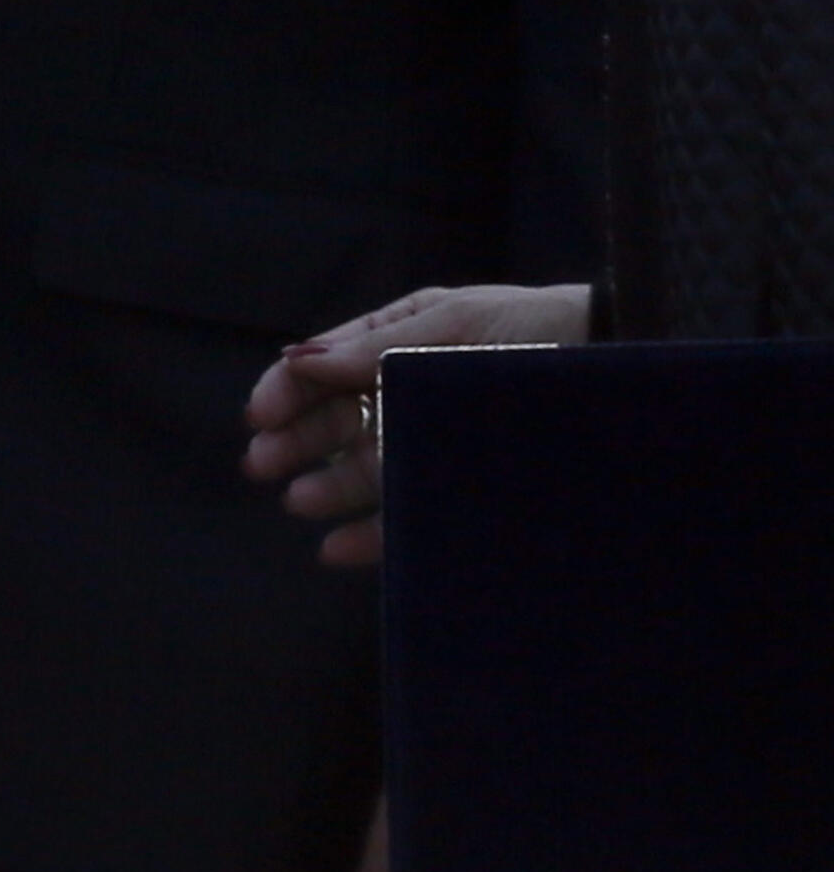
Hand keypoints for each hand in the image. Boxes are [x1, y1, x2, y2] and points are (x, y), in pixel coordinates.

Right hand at [241, 281, 591, 566]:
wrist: (611, 366)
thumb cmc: (531, 328)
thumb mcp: (450, 323)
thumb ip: (375, 346)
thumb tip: (299, 358)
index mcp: (400, 339)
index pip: (326, 364)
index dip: (288, 388)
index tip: (259, 415)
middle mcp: (408, 389)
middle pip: (337, 418)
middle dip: (295, 440)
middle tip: (260, 464)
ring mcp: (433, 439)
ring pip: (363, 467)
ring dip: (326, 484)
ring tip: (298, 501)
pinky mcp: (460, 485)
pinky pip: (405, 513)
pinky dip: (369, 533)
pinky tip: (336, 548)